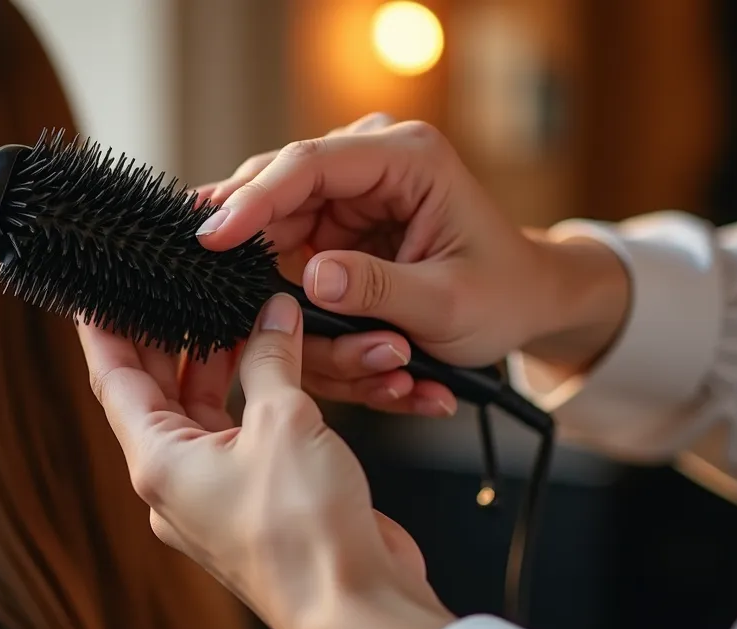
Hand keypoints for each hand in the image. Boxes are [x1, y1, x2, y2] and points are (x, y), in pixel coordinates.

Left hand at [76, 293, 453, 628]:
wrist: (356, 608)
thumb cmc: (304, 534)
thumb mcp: (284, 422)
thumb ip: (271, 360)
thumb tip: (271, 318)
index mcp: (159, 462)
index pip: (114, 381)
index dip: (105, 332)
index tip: (96, 296)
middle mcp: (176, 482)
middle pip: (154, 396)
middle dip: (163, 341)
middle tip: (167, 291)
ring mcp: (214, 496)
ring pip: (200, 416)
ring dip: (211, 366)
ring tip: (222, 314)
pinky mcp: (254, 503)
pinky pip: (238, 437)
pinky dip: (247, 397)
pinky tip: (268, 365)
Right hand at [194, 115, 630, 416]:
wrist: (525, 299)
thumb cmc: (503, 294)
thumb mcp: (449, 302)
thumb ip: (379, 289)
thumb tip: (312, 276)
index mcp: (407, 158)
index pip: (308, 164)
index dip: (253, 199)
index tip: (211, 238)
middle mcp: (369, 165)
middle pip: (276, 197)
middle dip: (259, 260)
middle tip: (228, 309)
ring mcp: (347, 195)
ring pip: (277, 241)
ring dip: (296, 306)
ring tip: (366, 362)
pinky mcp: (333, 228)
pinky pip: (292, 267)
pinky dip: (308, 314)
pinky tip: (356, 357)